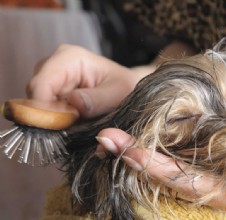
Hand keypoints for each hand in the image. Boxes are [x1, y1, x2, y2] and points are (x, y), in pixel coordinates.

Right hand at [26, 44, 150, 117]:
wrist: (125, 88)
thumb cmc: (124, 86)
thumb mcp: (119, 93)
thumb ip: (99, 98)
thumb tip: (74, 102)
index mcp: (69, 57)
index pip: (42, 83)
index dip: (44, 108)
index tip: (60, 125)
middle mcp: (54, 64)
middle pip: (34, 94)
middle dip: (49, 114)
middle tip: (73, 124)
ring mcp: (50, 78)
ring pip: (35, 104)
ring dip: (53, 118)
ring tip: (77, 121)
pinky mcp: (51, 91)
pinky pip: (43, 109)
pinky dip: (55, 119)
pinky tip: (72, 120)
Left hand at [95, 102, 225, 211]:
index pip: (189, 184)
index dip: (159, 169)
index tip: (131, 152)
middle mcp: (217, 185)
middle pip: (169, 175)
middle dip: (137, 158)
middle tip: (108, 139)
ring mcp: (210, 169)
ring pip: (167, 163)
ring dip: (139, 149)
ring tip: (112, 135)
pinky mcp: (207, 153)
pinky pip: (176, 151)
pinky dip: (154, 142)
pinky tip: (136, 132)